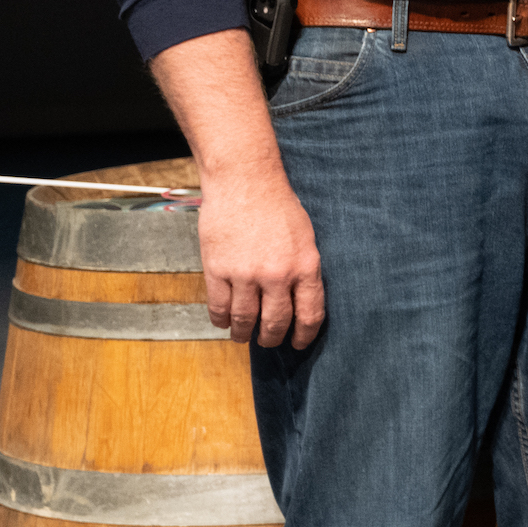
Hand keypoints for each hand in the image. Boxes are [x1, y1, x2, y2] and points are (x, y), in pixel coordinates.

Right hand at [200, 162, 326, 348]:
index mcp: (306, 267)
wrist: (245, 182)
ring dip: (243, 333)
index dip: (304, 335)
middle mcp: (277, 275)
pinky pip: (218, 307)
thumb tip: (301, 300)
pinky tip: (223, 322)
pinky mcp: (218, 270)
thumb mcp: (306, 238)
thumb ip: (303, 270)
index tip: (299, 343)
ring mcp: (245, 274)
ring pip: (244, 319)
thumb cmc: (279, 206)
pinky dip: (220, 320)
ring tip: (242, 336)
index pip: (309, 314)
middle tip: (268, 341)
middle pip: (275, 322)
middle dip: (272, 338)